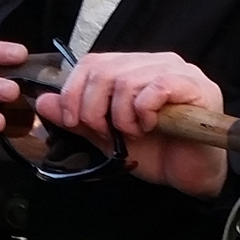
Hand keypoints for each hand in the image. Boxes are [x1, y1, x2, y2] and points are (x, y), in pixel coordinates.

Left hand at [36, 51, 229, 197]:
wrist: (189, 178)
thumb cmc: (155, 153)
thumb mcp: (106, 136)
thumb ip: (76, 118)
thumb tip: (43, 101)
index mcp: (133, 68)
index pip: (92, 62)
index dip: (75, 91)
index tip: (76, 122)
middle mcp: (155, 62)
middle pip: (105, 70)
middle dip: (94, 107)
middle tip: (105, 133)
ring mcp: (178, 71)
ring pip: (127, 79)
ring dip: (120, 115)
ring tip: (132, 134)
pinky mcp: (196, 86)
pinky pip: (157, 87)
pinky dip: (143, 111)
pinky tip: (149, 127)